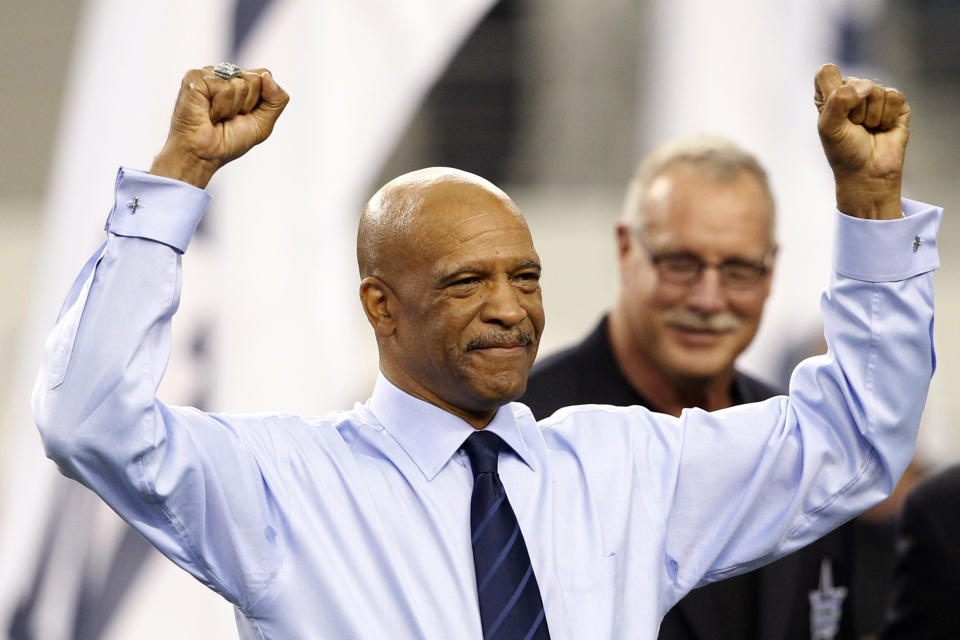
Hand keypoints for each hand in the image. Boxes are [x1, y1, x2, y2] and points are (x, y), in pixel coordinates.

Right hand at [150, 66, 288, 187]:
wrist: (204, 154)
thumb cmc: (228, 141)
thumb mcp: (263, 124)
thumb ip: (276, 100)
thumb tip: (266, 76)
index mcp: (240, 81)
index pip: (265, 75)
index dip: (260, 101)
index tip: (244, 115)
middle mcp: (224, 74)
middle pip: (256, 79)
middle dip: (247, 105)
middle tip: (228, 117)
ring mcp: (209, 73)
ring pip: (242, 84)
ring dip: (232, 109)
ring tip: (216, 117)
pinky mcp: (196, 77)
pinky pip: (225, 88)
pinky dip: (221, 108)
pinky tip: (208, 114)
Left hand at [814, 63, 909, 219]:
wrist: (867, 172)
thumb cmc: (843, 151)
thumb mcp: (829, 127)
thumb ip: (838, 101)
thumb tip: (865, 86)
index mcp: (830, 95)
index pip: (827, 72)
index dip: (832, 91)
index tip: (834, 113)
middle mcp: (852, 91)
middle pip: (855, 81)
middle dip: (854, 110)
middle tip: (854, 127)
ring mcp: (875, 96)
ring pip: (875, 90)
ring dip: (871, 116)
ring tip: (868, 129)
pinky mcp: (896, 103)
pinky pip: (894, 97)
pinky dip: (887, 117)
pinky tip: (883, 128)